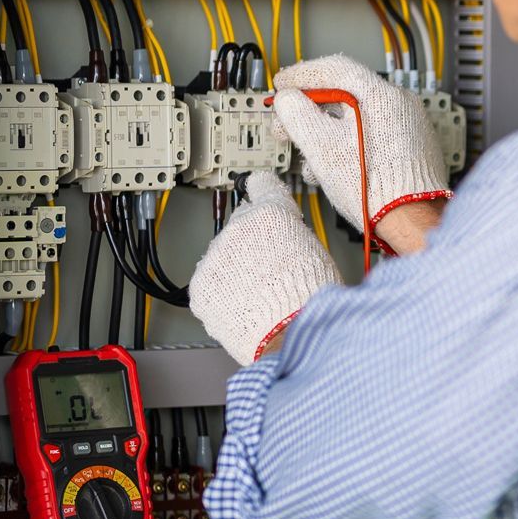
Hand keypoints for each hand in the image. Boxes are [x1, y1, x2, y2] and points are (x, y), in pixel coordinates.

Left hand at [190, 172, 344, 364]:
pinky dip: (222, 294)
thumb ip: (292, 234)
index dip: (263, 191)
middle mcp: (239, 228)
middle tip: (271, 268)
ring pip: (222, 257)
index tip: (258, 192)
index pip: (262, 184)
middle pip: (241, 226)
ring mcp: (215, 258)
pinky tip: (244, 305)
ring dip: (236, 270)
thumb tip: (286, 234)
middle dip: (252, 242)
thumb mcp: (317, 251)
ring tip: (259, 293)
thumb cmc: (309, 298)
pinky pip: (209, 285)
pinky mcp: (200, 287)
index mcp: (271, 214)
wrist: (288, 334)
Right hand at [273, 54, 451, 233]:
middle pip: (345, 95)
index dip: (302, 75)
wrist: (410, 220)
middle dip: (309, 111)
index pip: (335, 69)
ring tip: (308, 156)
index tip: (284, 86)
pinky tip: (333, 167)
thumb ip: (297, 114)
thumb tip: (288, 100)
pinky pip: (372, 136)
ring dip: (325, 133)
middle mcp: (401, 105)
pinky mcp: (411, 147)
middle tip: (287, 124)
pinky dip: (348, 144)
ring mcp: (409, 126)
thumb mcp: (320, 145)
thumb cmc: (374, 187)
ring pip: (356, 118)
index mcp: (381, 96)